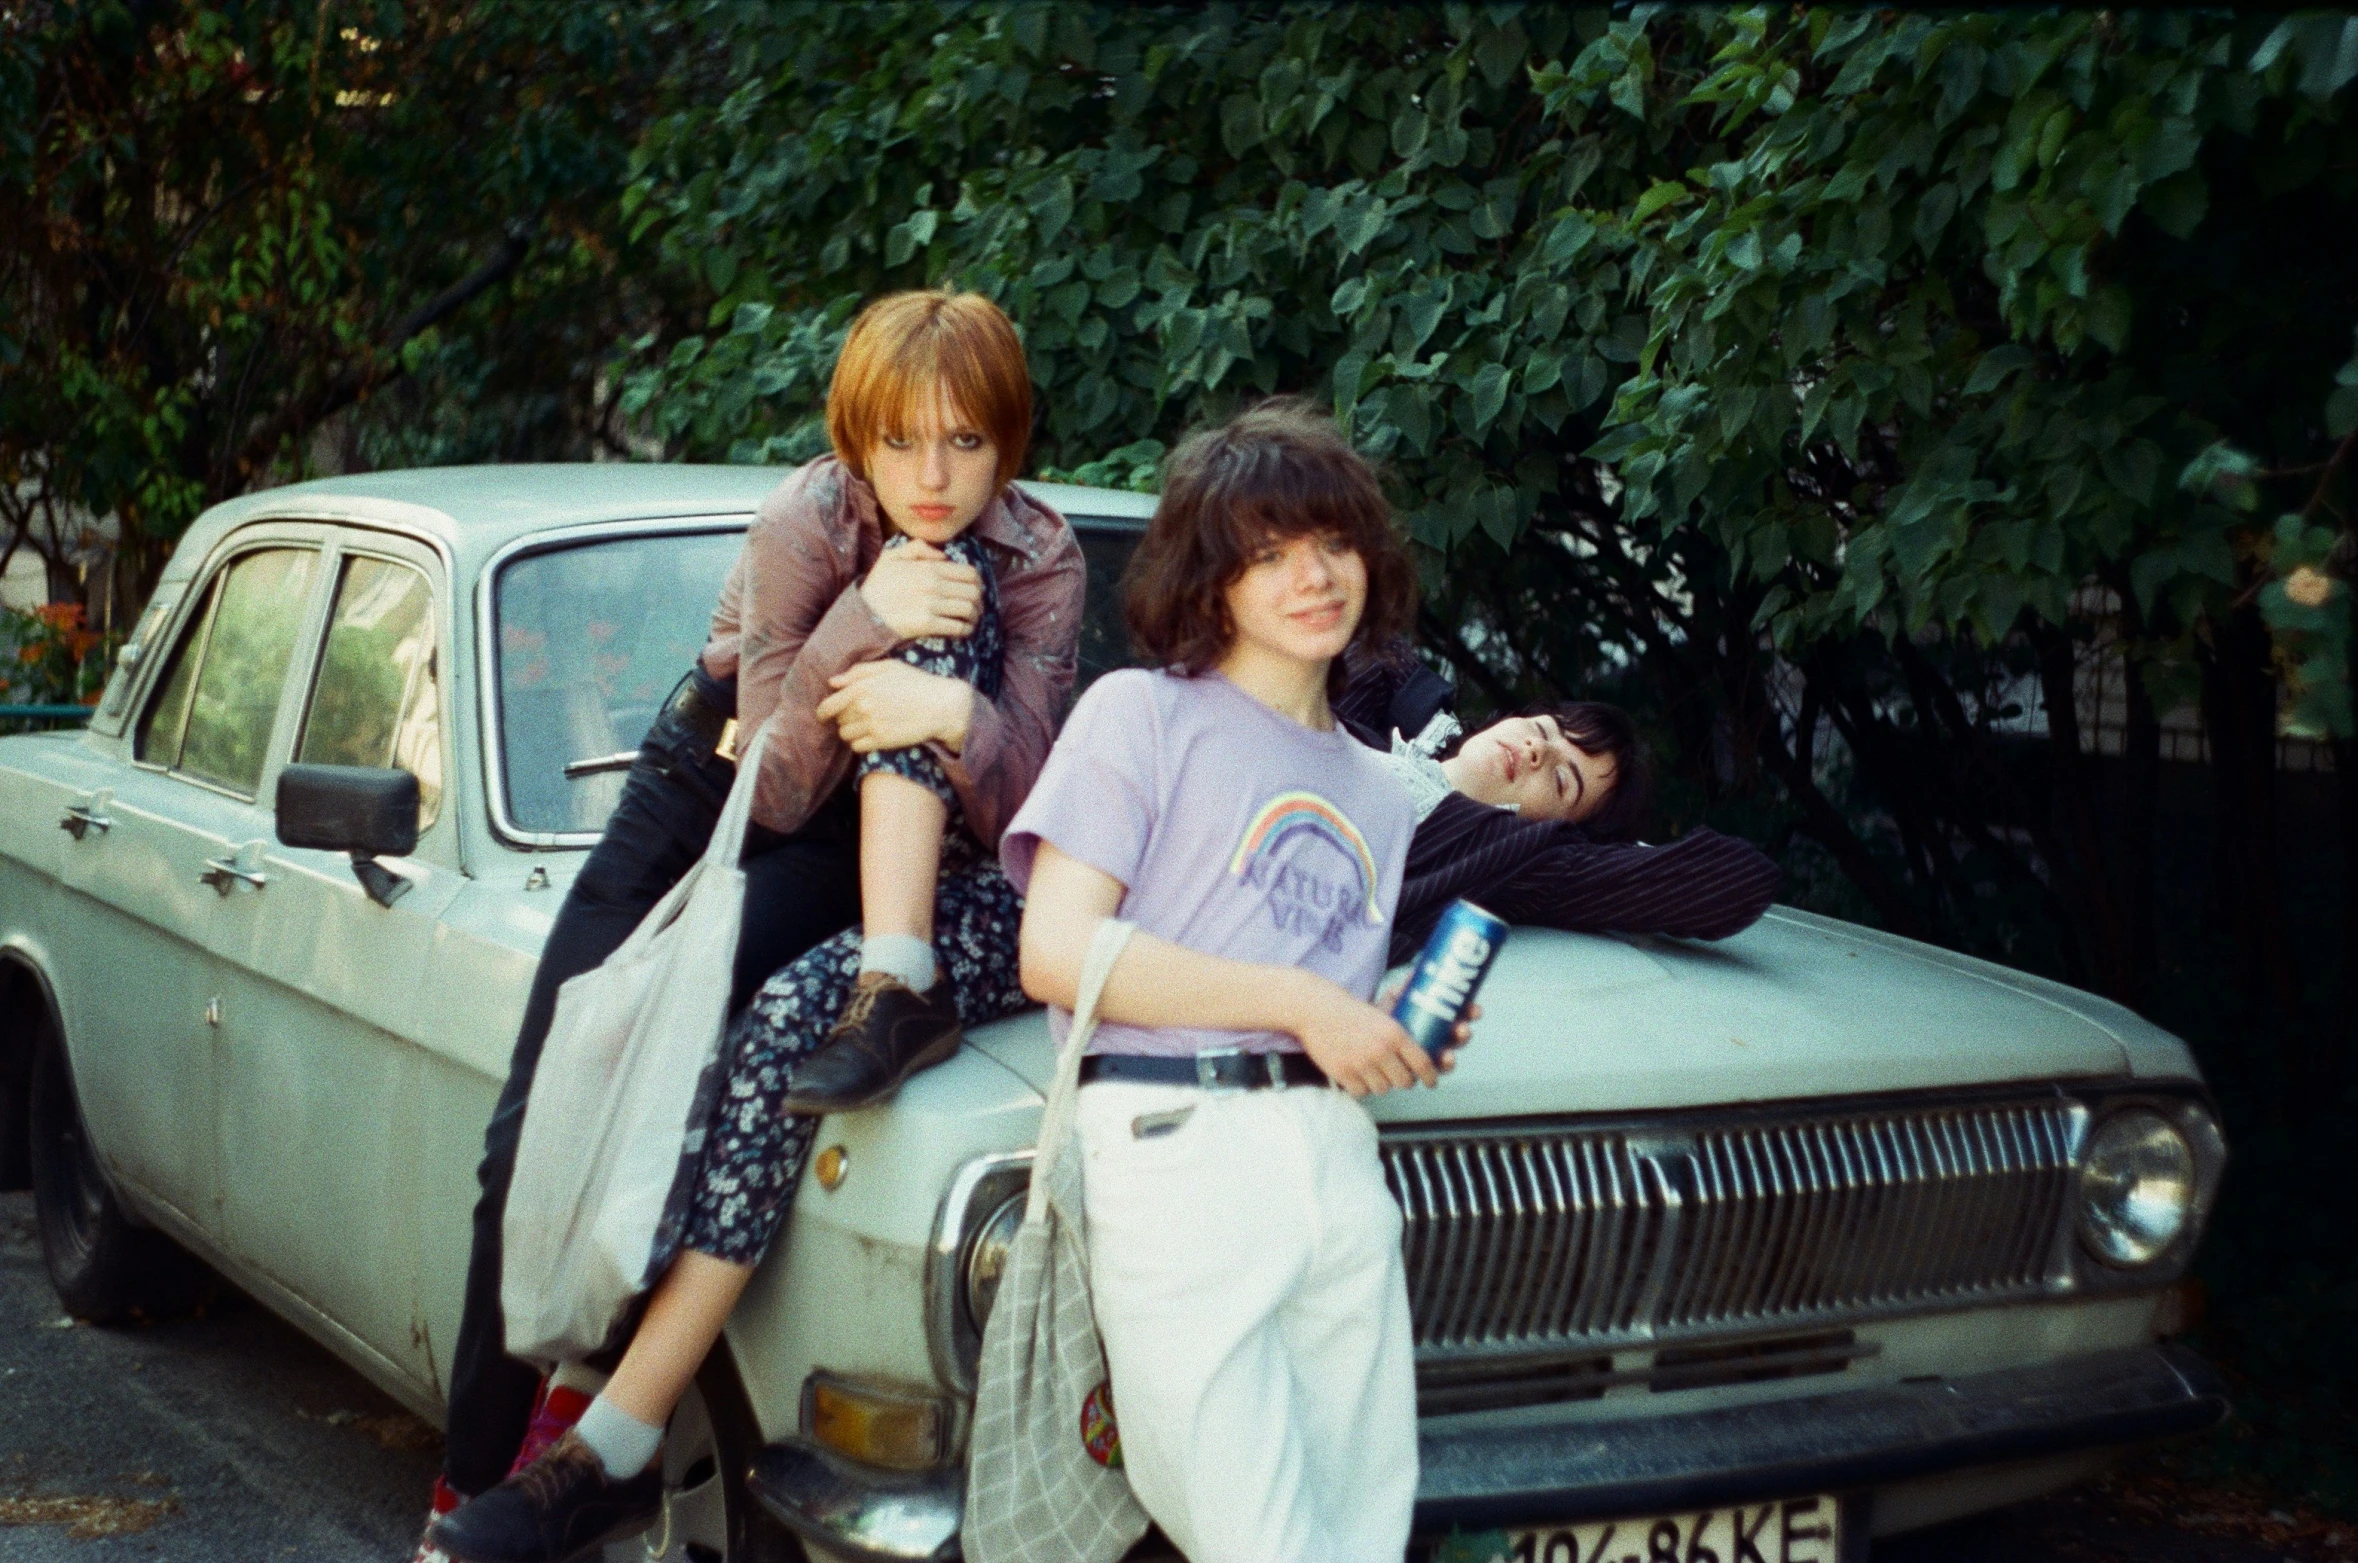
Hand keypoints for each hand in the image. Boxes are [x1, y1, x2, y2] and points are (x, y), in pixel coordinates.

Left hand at [815, 660, 975, 753]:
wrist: (941, 705)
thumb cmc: (916, 683)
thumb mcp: (889, 667)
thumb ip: (859, 671)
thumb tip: (833, 682)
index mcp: (861, 687)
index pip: (828, 705)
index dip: (823, 712)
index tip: (825, 715)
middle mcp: (863, 706)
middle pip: (837, 720)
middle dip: (843, 719)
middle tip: (856, 717)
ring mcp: (871, 725)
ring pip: (845, 735)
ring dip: (851, 732)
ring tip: (865, 727)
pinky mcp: (881, 741)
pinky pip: (857, 747)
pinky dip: (860, 743)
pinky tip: (871, 737)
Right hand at [859, 540, 982, 641]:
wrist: (862, 613)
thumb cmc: (876, 587)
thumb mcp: (891, 557)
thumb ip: (917, 548)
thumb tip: (943, 556)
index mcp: (929, 568)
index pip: (969, 573)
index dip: (977, 582)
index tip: (974, 590)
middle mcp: (933, 585)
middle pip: (974, 592)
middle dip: (979, 600)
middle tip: (975, 607)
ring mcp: (931, 605)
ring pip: (969, 609)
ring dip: (974, 616)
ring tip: (970, 620)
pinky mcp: (927, 624)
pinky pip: (958, 627)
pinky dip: (965, 629)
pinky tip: (962, 630)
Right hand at [1289, 972, 1438, 1097]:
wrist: (1316, 1011)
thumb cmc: (1351, 1011)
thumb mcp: (1381, 1011)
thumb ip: (1402, 1027)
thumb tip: (1426, 1027)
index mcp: (1395, 1033)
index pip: (1423, 1064)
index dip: (1431, 1076)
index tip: (1431, 1081)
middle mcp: (1381, 1049)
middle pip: (1404, 1082)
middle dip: (1403, 1081)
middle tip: (1398, 1075)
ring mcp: (1361, 1063)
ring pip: (1383, 1089)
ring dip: (1380, 1083)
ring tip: (1373, 1071)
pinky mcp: (1344, 1073)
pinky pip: (1361, 1092)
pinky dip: (1360, 1086)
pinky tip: (1357, 1074)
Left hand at [1374, 985, 1476, 1081]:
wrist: (1364, 1034)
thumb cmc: (1387, 1014)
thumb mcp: (1395, 999)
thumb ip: (1404, 989)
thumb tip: (1412, 973)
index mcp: (1440, 1019)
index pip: (1462, 1015)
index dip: (1471, 1013)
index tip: (1474, 1010)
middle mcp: (1440, 1039)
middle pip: (1459, 1039)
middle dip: (1463, 1036)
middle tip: (1461, 1030)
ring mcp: (1429, 1056)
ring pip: (1447, 1061)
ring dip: (1451, 1060)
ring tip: (1448, 1056)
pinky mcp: (1416, 1072)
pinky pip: (1426, 1076)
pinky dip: (1429, 1075)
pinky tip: (1430, 1075)